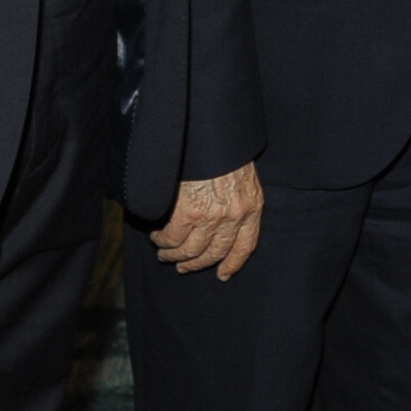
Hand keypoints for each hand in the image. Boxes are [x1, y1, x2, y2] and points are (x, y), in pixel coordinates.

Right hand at [150, 162, 263, 280]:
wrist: (212, 135)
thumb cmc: (225, 151)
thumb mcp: (244, 177)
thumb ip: (238, 200)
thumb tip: (225, 221)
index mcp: (251, 207)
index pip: (245, 246)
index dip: (233, 264)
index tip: (223, 275)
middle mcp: (234, 216)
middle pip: (215, 252)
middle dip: (196, 263)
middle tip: (183, 266)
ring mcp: (211, 216)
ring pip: (190, 250)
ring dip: (174, 255)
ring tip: (165, 254)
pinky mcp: (188, 212)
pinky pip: (173, 238)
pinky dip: (163, 241)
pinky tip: (158, 237)